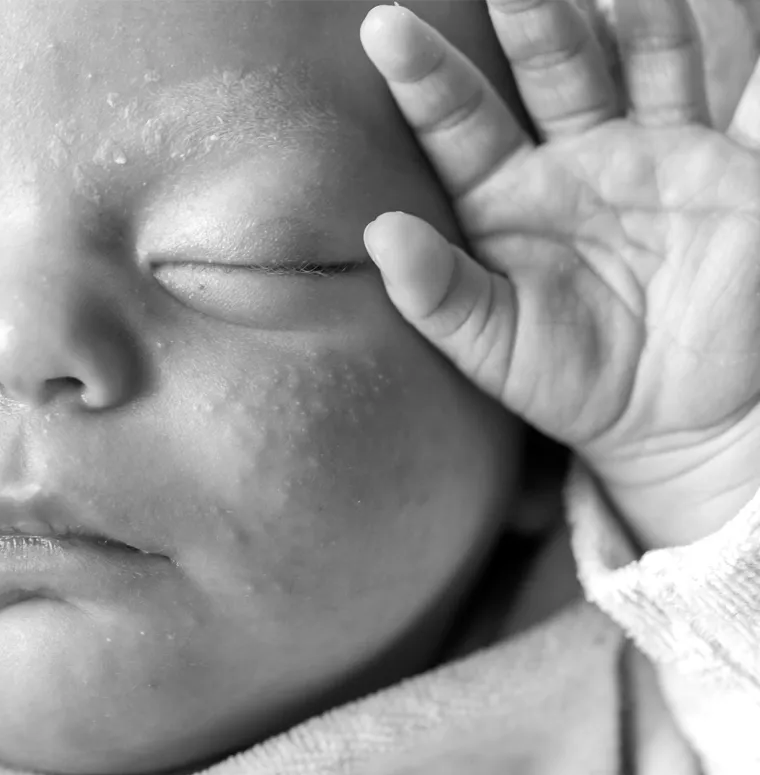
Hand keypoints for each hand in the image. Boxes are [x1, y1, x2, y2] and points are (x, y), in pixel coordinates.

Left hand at [359, 0, 759, 548]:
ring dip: (622, 13)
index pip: (456, 124)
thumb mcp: (497, 349)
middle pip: (545, 68)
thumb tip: (377, 234)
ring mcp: (646, 148)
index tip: (384, 27)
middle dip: (528, 19)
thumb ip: (438, 295)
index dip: (423, 78)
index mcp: (502, 198)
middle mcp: (569, 158)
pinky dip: (706, 35)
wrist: (684, 414)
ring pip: (634, 58)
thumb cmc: (576, 383)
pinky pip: (714, 84)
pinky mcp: (718, 159)